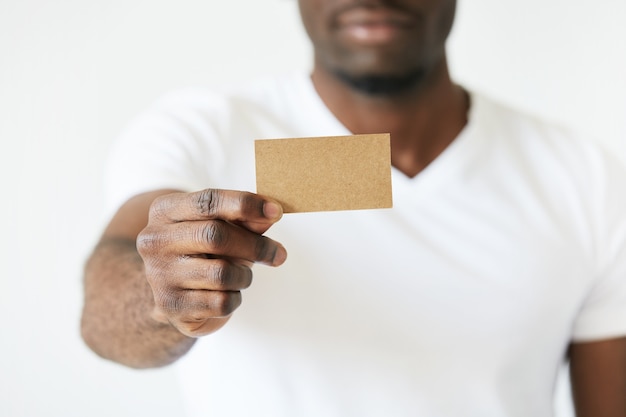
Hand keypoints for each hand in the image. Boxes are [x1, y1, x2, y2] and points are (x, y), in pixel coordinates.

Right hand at [136, 189, 285, 336]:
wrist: (174, 291)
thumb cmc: (203, 251)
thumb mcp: (221, 227)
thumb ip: (245, 219)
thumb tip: (270, 215)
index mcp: (165, 211)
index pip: (208, 201)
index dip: (246, 204)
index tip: (277, 212)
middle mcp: (155, 240)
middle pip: (216, 236)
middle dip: (255, 245)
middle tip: (279, 254)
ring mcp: (159, 275)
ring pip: (222, 274)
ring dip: (244, 276)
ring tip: (240, 276)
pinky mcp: (171, 306)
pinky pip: (221, 302)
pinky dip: (234, 299)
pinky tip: (225, 294)